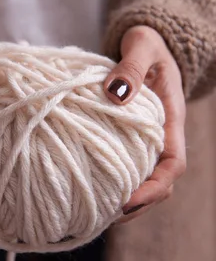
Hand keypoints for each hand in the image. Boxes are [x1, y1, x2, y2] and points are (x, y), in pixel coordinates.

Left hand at [104, 25, 185, 221]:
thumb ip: (132, 67)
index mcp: (171, 121)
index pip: (173, 165)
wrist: (147, 45)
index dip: (154, 188)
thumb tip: (114, 94)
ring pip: (141, 179)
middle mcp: (161, 137)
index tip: (128, 201)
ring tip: (92, 212)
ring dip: (123, 199)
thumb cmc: (149, 45)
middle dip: (136, 204)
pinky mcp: (128, 139)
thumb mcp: (143, 46)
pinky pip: (124, 166)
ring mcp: (145, 141)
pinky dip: (111, 182)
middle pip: (158, 183)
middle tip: (103, 215)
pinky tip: (86, 189)